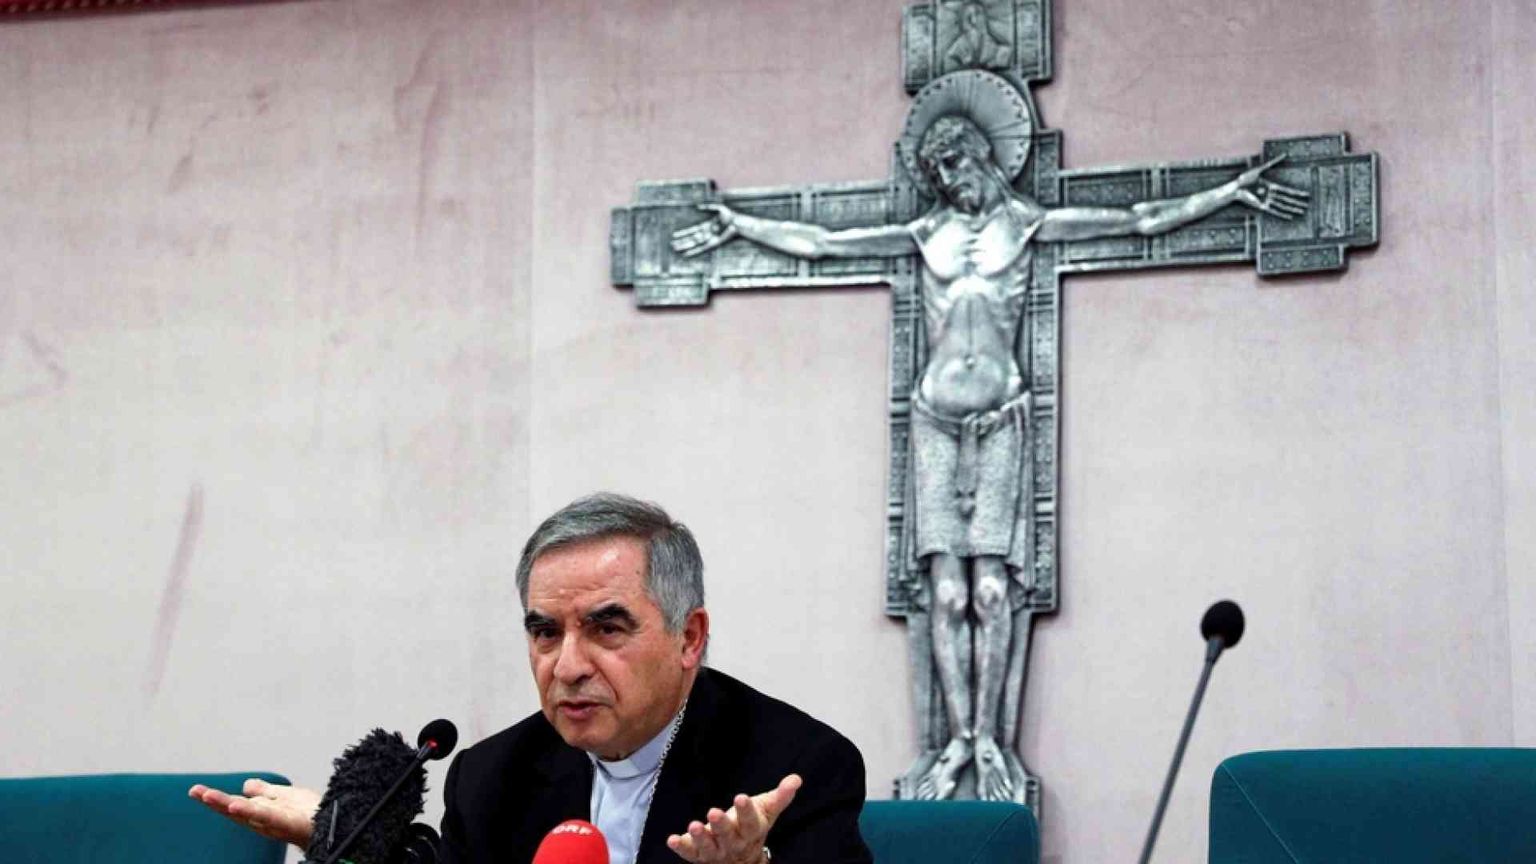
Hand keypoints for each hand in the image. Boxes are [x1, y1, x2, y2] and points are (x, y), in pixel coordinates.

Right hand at [188, 778, 319, 848]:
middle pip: (235, 810)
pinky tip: (235, 804)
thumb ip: (265, 791)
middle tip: (195, 791)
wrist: (334, 822)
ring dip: (225, 805)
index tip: (196, 791)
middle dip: (215, 802)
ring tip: (208, 796)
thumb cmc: (312, 812)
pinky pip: (266, 816)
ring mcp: (275, 822)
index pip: (235, 804)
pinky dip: (250, 811)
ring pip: (246, 813)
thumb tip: (245, 785)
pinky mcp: (287, 822)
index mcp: (263, 812)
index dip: (216, 799)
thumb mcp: (284, 796)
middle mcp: (265, 819)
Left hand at [666, 773, 800, 863]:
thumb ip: (780, 796)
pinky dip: (681, 847)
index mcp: (751, 831)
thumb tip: (796, 778)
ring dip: (700, 837)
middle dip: (721, 824)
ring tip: (693, 825)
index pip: (751, 821)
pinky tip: (672, 840)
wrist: (741, 860)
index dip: (746, 810)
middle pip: (728, 835)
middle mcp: (734, 844)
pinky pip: (690, 853)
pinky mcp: (699, 855)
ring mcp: (716, 852)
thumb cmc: (752, 827)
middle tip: (713, 812)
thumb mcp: (766, 812)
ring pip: (709, 846)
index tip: (741, 797)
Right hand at [670, 203, 739, 257]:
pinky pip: (701, 249)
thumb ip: (708, 207)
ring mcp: (709, 240)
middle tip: (672, 245)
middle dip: (682, 242)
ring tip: (676, 249)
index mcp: (706, 226)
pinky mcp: (712, 244)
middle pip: (691, 239)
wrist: (738, 223)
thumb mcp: (718, 208)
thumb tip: (697, 207)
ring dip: (685, 247)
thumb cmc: (730, 215)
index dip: (683, 233)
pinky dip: (694, 252)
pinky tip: (687, 254)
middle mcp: (706, 234)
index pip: (692, 230)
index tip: (675, 235)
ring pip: (694, 244)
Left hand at [1231, 155, 1308, 219]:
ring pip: (1283, 206)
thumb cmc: (1246, 178)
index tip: (1306, 195)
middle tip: (1307, 206)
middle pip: (1287, 200)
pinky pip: (1274, 211)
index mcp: (1271, 187)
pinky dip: (1282, 214)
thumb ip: (1273, 162)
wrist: (1236, 187)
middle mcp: (1270, 195)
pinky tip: (1289, 217)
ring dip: (1292, 209)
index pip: (1288, 191)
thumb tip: (1285, 155)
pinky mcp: (1262, 207)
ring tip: (1301, 212)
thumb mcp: (1261, 169)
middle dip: (1297, 203)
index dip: (1297, 193)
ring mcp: (1267, 201)